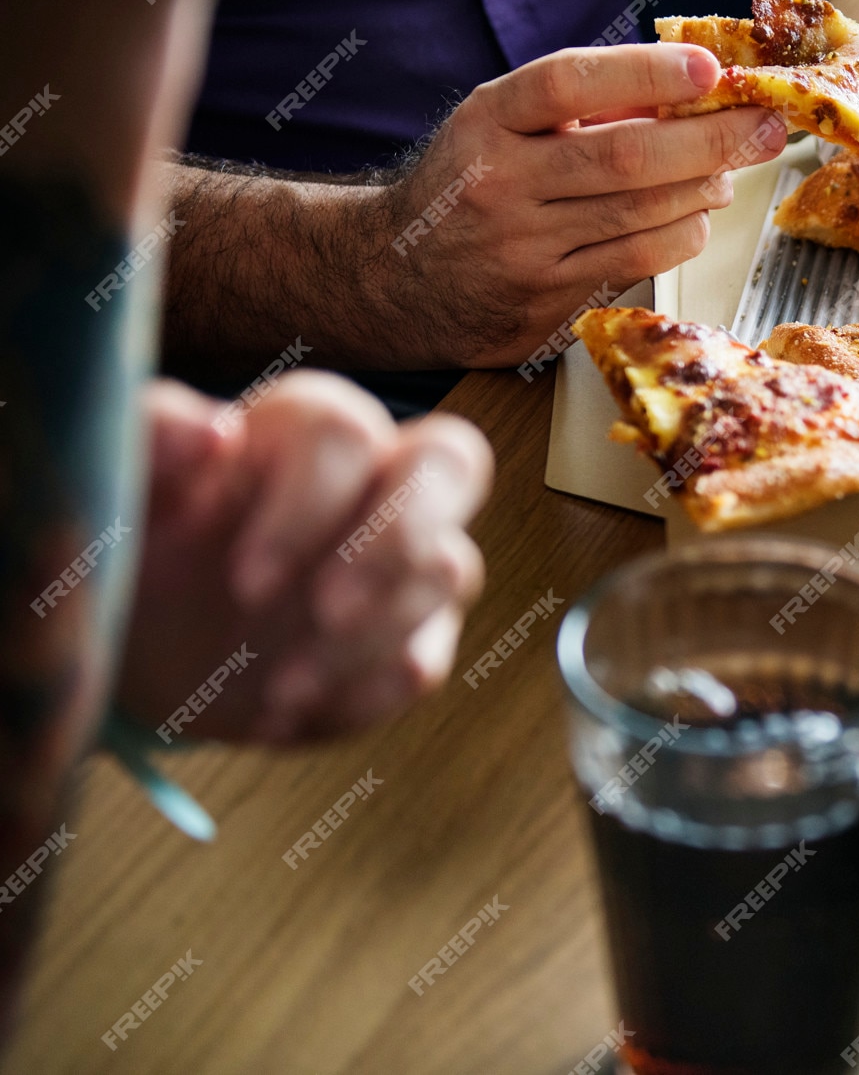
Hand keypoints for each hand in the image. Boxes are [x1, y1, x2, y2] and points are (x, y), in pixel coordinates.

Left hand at [116, 374, 492, 745]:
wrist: (139, 640)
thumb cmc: (137, 543)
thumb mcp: (122, 492)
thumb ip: (153, 439)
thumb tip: (214, 432)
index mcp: (305, 431)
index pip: (346, 434)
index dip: (307, 506)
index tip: (244, 581)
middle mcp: (375, 482)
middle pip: (451, 463)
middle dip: (397, 542)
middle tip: (327, 613)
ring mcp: (405, 562)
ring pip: (450, 571)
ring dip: (369, 638)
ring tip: (279, 691)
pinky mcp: (409, 637)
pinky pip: (422, 663)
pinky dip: (361, 695)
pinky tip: (287, 713)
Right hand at [368, 42, 786, 367]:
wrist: (392, 277)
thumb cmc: (469, 184)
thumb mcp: (502, 124)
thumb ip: (584, 105)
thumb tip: (691, 88)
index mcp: (488, 121)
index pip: (571, 83)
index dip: (646, 72)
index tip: (708, 66)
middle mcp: (499, 183)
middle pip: (627, 156)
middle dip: (713, 138)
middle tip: (764, 125)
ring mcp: (522, 250)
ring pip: (643, 214)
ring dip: (706, 188)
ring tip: (729, 169)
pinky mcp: (544, 304)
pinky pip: (637, 263)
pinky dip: (682, 234)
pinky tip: (694, 216)